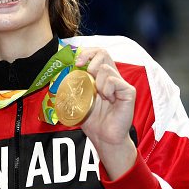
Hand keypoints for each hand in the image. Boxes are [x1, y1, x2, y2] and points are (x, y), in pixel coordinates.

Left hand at [75, 48, 136, 179]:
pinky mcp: (128, 91)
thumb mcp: (77, 98)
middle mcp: (112, 77)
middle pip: (104, 53)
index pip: (97, 53)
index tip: (77, 62)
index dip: (87, 52)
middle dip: (90, 60)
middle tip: (85, 74)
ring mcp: (121, 83)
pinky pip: (114, 81)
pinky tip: (108, 99)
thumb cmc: (92, 119)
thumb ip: (72, 85)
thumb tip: (60, 72)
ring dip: (96, 82)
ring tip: (99, 96)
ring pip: (106, 68)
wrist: (103, 136)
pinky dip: (106, 89)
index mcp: (101, 76)